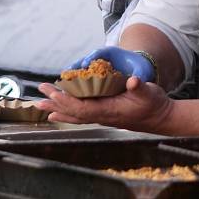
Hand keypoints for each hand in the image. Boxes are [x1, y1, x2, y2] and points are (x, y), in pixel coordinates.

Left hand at [36, 76, 172, 132]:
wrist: (160, 117)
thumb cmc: (154, 104)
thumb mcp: (149, 92)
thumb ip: (139, 86)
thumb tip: (132, 80)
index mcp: (110, 110)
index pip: (83, 108)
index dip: (68, 101)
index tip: (54, 94)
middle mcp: (102, 116)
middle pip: (74, 112)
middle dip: (56, 103)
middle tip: (39, 97)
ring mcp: (102, 116)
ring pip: (75, 114)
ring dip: (57, 108)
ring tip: (41, 105)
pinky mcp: (104, 114)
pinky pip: (80, 114)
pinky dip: (67, 111)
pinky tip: (59, 112)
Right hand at [67, 46, 154, 81]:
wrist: (138, 68)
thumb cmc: (141, 67)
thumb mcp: (143, 70)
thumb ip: (140, 75)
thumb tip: (134, 81)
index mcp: (113, 52)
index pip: (99, 53)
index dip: (91, 58)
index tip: (85, 65)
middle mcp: (101, 57)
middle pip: (85, 59)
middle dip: (75, 66)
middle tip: (66, 73)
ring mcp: (95, 65)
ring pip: (80, 68)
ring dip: (72, 75)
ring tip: (61, 83)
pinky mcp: (93, 73)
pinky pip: (81, 77)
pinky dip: (74, 83)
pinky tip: (67, 92)